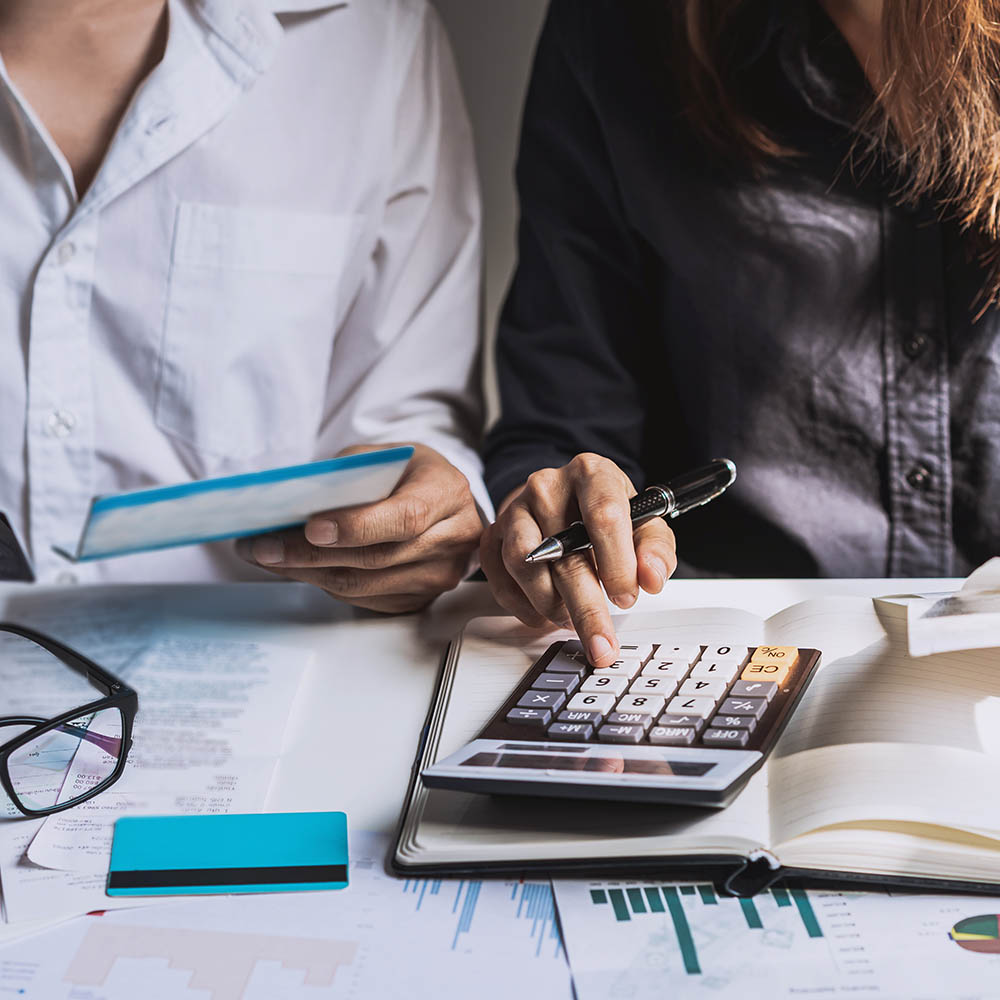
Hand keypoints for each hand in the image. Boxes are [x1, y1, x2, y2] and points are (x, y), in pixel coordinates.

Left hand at [235, 443, 481, 612]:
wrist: (444, 503)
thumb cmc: (410, 475)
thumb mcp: (387, 456)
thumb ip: (351, 474)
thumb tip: (298, 502)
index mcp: (447, 493)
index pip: (405, 517)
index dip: (357, 526)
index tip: (311, 528)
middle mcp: (452, 539)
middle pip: (376, 557)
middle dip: (309, 553)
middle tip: (262, 545)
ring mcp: (439, 576)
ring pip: (363, 584)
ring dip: (306, 572)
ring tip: (264, 555)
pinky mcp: (419, 599)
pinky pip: (362, 599)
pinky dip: (322, 583)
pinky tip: (294, 568)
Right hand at [479, 454, 676, 666]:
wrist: (564, 500)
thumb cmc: (605, 513)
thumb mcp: (644, 523)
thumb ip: (655, 550)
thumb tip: (651, 578)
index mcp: (591, 474)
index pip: (604, 516)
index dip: (617, 564)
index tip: (626, 597)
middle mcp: (547, 486)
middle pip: (563, 553)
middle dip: (586, 608)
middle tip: (601, 643)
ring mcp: (515, 510)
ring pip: (525, 567)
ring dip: (551, 606)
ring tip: (572, 619)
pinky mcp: (493, 535)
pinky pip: (501, 580)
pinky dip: (525, 607)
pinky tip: (546, 613)